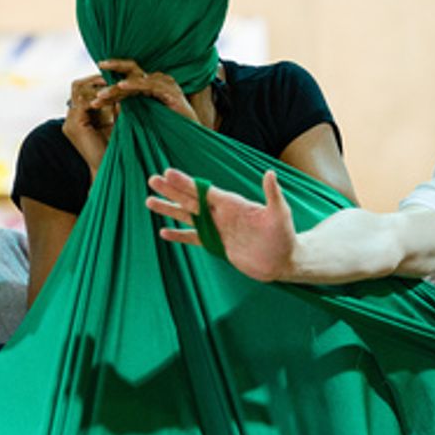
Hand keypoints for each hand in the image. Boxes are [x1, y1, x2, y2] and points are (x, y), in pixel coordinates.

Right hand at [61, 73, 112, 175]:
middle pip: (78, 85)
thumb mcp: (117, 120)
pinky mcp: (74, 124)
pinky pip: (84, 100)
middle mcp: (71, 117)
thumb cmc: (119, 148)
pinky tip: (115, 96)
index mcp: (79, 117)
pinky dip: (100, 96)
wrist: (114, 170)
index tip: (118, 78)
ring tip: (117, 85)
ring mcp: (70, 121)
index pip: (83, 89)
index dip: (99, 81)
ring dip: (99, 85)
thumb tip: (125, 83)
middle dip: (97, 79)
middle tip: (116, 78)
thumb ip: (116, 103)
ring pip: (79, 88)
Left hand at [94, 59, 197, 123]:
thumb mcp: (143, 118)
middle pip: (131, 70)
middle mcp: (158, 81)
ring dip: (117, 87)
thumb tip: (111, 106)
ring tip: (102, 94)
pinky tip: (121, 87)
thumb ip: (130, 109)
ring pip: (136, 79)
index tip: (93, 91)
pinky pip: (149, 85)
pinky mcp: (171, 92)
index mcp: (151, 86)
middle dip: (113, 68)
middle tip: (97, 68)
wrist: (190, 141)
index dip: (110, 85)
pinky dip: (135, 85)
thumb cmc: (167, 131)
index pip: (127, 79)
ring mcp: (165, 85)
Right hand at [145, 168, 298, 282]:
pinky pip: (194, 238)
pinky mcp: (217, 244)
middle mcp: (221, 213)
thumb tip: (270, 173)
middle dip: (171, 191)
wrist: (283, 261)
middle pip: (190, 200)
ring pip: (188, 216)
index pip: (204, 191)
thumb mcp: (280, 215)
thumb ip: (273, 195)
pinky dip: (179, 235)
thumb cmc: (284, 237)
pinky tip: (164, 232)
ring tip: (149, 201)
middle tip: (152, 179)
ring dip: (170, 209)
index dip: (186, 182)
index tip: (168, 172)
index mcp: (232, 204)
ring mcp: (217, 228)